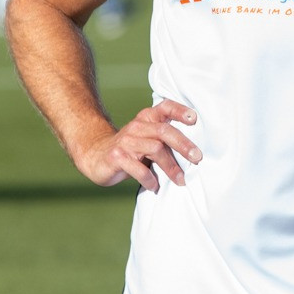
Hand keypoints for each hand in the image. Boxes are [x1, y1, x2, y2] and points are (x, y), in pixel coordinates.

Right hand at [73, 98, 201, 192]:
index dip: (180, 111)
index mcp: (147, 118)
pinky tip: (155, 186)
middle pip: (165, 131)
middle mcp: (137, 126)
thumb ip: (166, 138)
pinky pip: (138, 168)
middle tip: (198, 158)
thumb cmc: (131, 149)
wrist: (95, 155)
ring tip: (181, 180)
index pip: (165, 107)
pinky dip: (149, 179)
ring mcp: (126, 141)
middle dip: (184, 145)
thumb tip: (196, 152)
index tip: (195, 118)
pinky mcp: (116, 157)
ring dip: (171, 167)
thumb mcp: (148, 138)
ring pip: (155, 150)